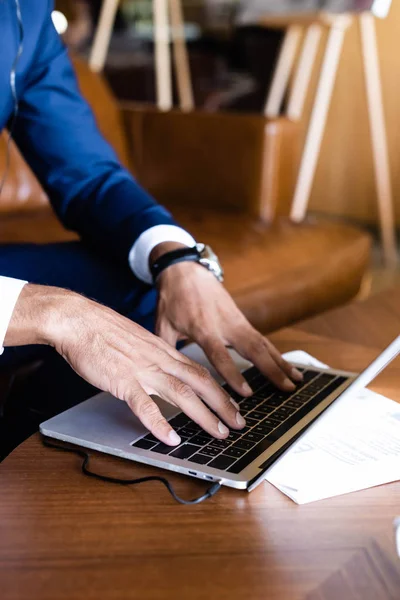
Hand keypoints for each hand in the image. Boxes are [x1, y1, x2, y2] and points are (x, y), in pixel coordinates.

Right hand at [6, 284, 245, 444]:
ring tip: (219, 433)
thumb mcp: (136, 340)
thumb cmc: (102, 330)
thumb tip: (161, 370)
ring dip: (203, 415)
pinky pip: (144, 405)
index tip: (232, 404)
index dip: (218, 389)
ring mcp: (142, 369)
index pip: (198, 371)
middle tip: (239, 424)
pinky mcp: (122, 380)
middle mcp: (159, 359)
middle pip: (200, 382)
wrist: (78, 319)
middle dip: (223, 404)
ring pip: (181, 394)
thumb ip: (151, 356)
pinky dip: (159, 423)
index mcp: (162, 350)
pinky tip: (171, 438)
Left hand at [153, 246, 302, 396]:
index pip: (220, 354)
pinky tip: (288, 367)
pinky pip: (262, 339)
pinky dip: (276, 354)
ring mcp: (236, 320)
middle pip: (252, 349)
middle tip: (285, 389)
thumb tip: (162, 376)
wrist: (184, 270)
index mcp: (203, 327)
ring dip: (280, 363)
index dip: (233, 374)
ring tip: (296, 381)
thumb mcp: (162, 324)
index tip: (246, 392)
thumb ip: (165, 350)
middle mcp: (225, 324)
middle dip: (271, 370)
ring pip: (263, 343)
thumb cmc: (172, 298)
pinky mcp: (242, 319)